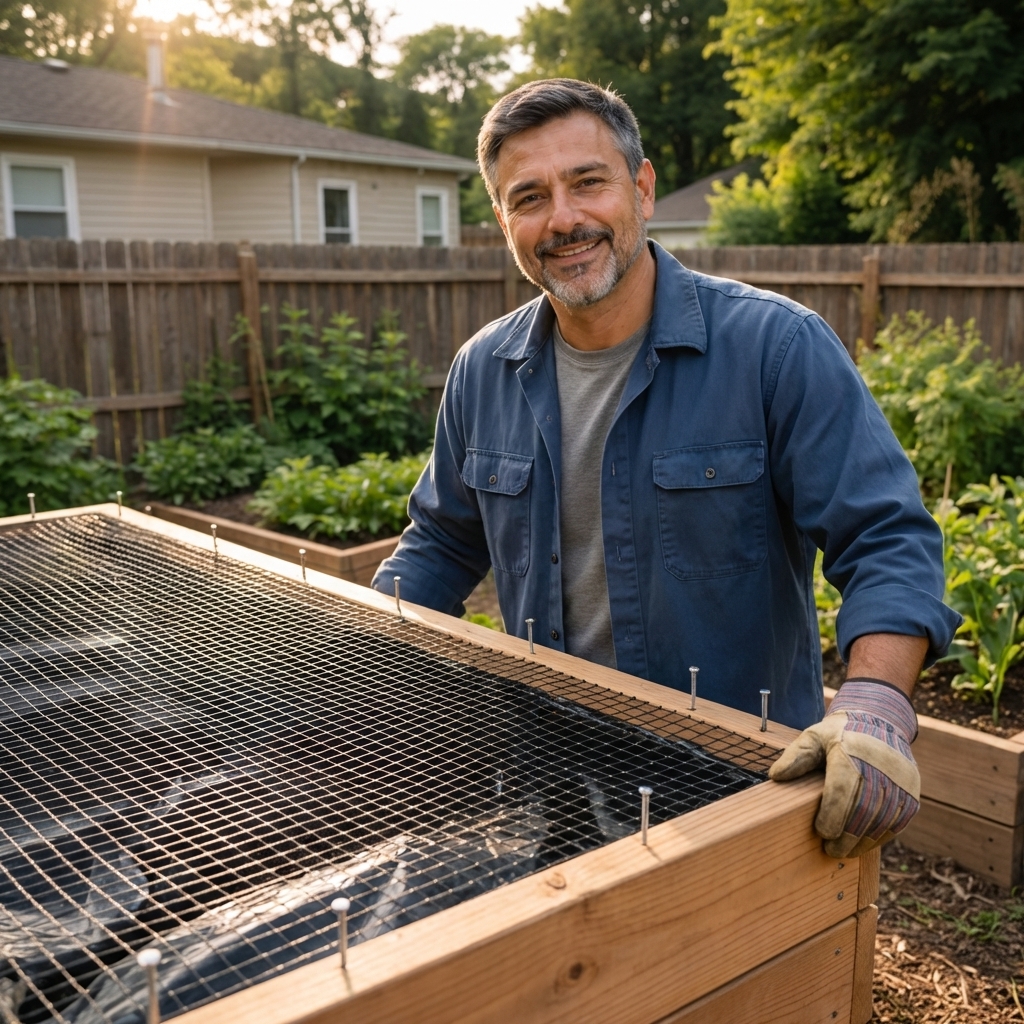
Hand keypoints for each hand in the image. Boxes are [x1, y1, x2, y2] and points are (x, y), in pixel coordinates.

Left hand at [768, 679, 919, 857]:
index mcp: (852, 751)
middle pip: (864, 810)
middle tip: (830, 850)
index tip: (821, 832)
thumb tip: (776, 776)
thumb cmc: (839, 735)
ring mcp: (901, 782)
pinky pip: (897, 822)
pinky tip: (863, 843)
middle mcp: (881, 766)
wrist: (880, 723)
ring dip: (863, 841)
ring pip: (882, 821)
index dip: (833, 815)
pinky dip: (879, 837)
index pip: (844, 789)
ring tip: (844, 851)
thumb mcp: (814, 736)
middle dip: (847, 835)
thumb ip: (796, 756)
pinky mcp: (911, 794)